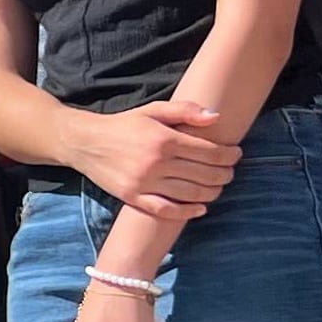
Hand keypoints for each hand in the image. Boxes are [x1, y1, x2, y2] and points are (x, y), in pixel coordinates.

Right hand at [65, 99, 234, 219]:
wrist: (85, 142)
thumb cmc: (123, 125)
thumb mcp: (153, 110)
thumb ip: (185, 110)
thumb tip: (216, 117)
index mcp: (164, 139)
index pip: (210, 151)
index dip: (229, 155)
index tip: (236, 154)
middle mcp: (156, 162)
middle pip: (205, 174)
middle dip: (225, 174)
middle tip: (230, 171)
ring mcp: (145, 182)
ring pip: (191, 193)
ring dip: (213, 192)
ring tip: (218, 186)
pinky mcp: (134, 197)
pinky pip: (167, 210)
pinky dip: (187, 212)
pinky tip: (200, 208)